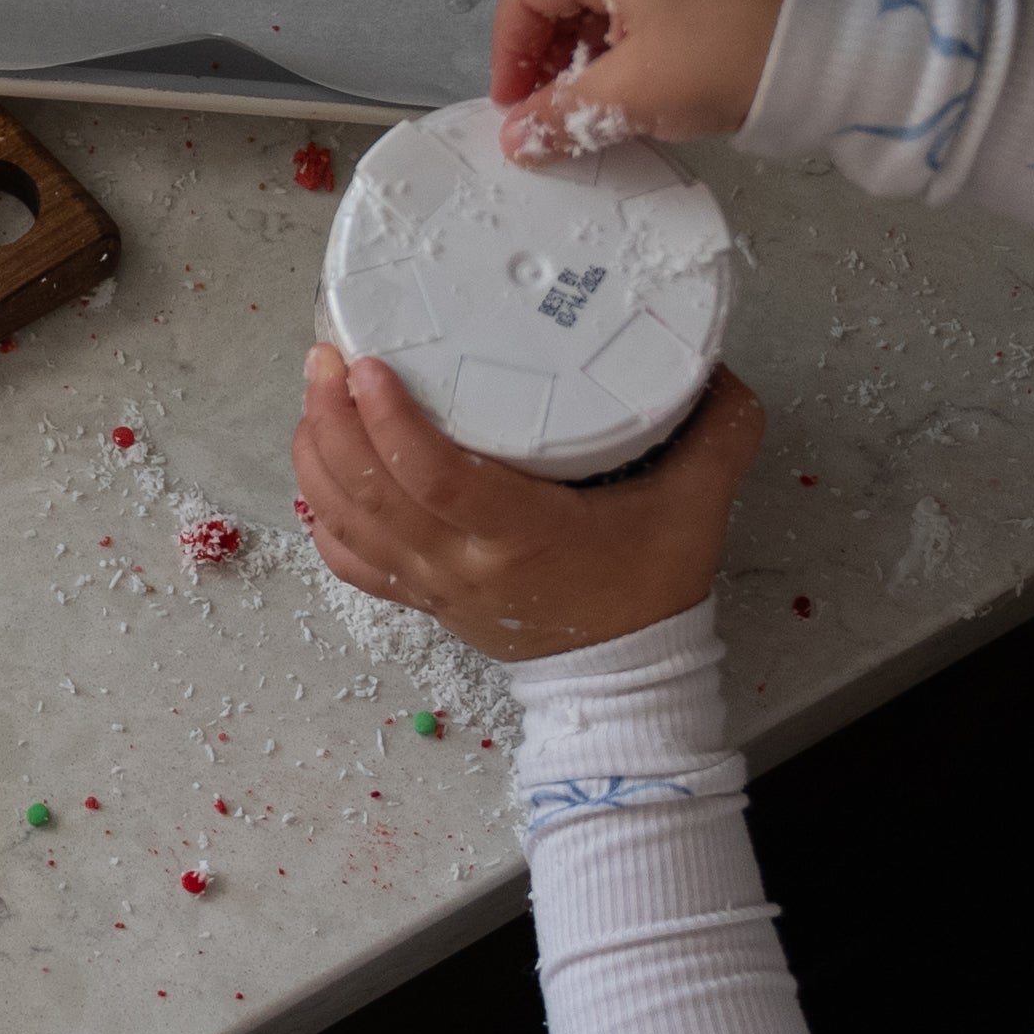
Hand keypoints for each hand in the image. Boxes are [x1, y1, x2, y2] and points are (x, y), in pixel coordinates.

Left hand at [293, 348, 764, 660]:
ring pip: (347, 522)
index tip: (369, 365)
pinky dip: (324, 511)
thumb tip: (717, 362)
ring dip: (318, 455)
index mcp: (522, 537)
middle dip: (334, 420)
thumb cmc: (650, 588)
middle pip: (370, 494)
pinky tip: (319, 464)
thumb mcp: (698, 506)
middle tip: (326, 355)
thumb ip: (718, 431)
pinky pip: (349, 560)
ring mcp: (431, 585)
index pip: (436, 480)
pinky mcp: (418, 597)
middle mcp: (461, 564)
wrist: (624, 678)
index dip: (391, 422)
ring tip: (315, 390)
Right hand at [486, 0, 796, 165]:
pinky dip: (632, 27)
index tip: (516, 107)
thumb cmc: (730, 57)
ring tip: (602, 96)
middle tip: (555, 107)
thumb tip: (516, 138)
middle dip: (552, 50)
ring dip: (592, 43)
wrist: (842, 53)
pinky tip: (642, 71)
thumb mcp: (634, 94)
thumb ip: (561, 114)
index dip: (512, 53)